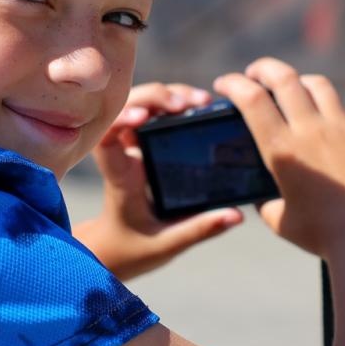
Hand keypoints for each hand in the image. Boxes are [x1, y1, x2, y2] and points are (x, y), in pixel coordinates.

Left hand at [74, 82, 243, 279]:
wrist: (113, 250)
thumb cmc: (133, 248)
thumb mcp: (167, 244)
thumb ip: (200, 229)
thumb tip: (237, 215)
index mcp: (121, 176)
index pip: (107, 137)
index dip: (120, 117)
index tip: (143, 116)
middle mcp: (123, 154)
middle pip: (127, 108)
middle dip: (155, 97)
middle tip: (190, 102)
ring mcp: (133, 147)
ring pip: (141, 105)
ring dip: (168, 95)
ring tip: (201, 100)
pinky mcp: (144, 145)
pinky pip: (153, 114)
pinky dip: (173, 104)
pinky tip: (197, 105)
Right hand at [213, 58, 344, 259]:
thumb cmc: (321, 236)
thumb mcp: (278, 219)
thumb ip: (265, 199)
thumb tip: (261, 192)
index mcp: (282, 149)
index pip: (251, 98)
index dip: (233, 84)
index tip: (224, 84)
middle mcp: (313, 130)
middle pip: (284, 77)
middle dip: (263, 68)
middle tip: (255, 74)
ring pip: (319, 85)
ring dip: (300, 82)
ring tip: (294, 92)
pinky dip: (336, 112)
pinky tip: (333, 125)